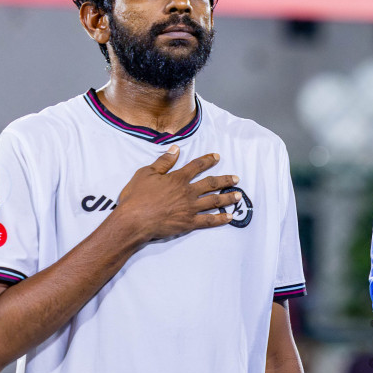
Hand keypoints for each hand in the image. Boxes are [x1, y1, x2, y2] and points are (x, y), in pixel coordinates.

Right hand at [111, 147, 240, 243]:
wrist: (133, 220)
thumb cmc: (136, 197)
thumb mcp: (146, 173)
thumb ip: (163, 162)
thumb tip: (175, 149)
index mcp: (178, 179)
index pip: (197, 166)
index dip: (208, 160)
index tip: (217, 157)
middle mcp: (188, 192)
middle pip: (211, 184)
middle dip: (225, 180)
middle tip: (236, 178)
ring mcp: (190, 208)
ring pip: (214, 201)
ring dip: (228, 198)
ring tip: (238, 195)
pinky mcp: (189, 223)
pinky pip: (209, 221)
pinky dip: (220, 219)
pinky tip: (230, 217)